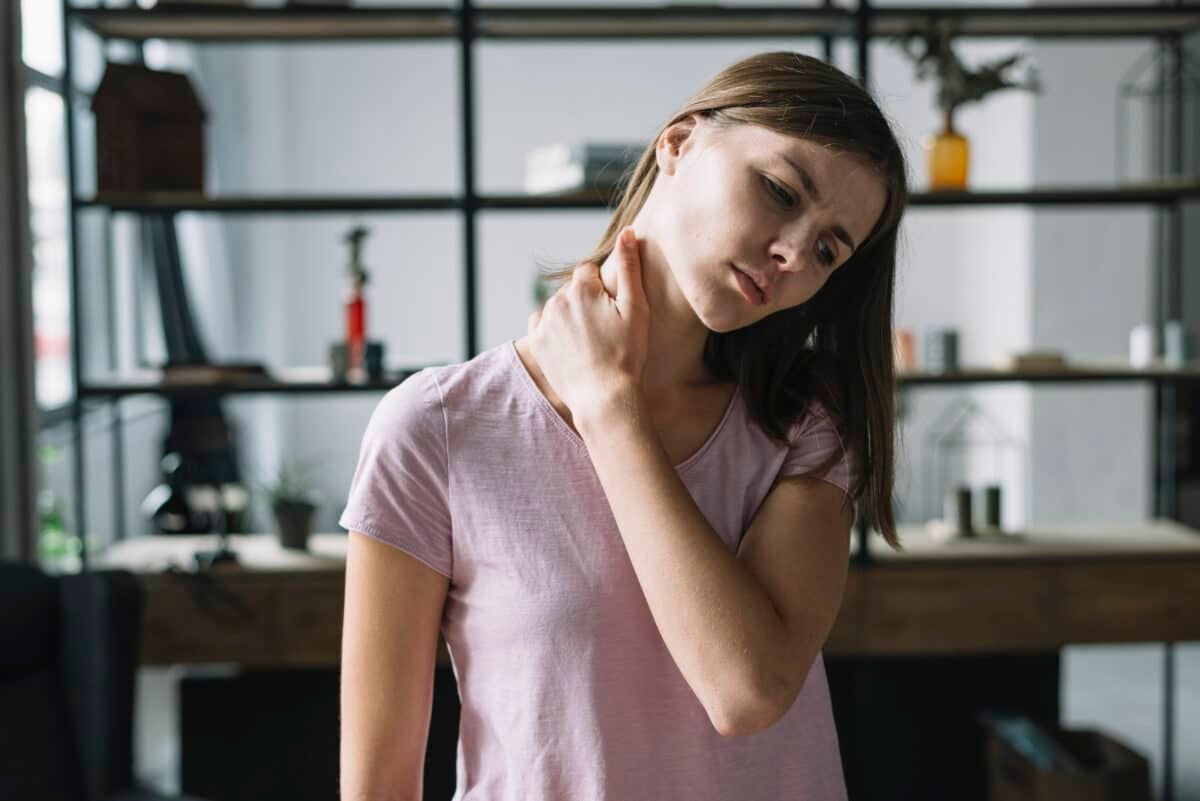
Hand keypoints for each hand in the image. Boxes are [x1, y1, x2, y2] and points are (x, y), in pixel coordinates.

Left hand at [527, 226, 649, 421]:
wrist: (604, 397)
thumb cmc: (627, 354)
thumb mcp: (636, 308)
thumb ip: (629, 266)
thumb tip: (627, 232)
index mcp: (581, 289)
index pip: (588, 272)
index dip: (603, 289)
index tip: (612, 311)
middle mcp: (557, 301)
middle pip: (572, 289)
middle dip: (585, 301)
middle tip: (604, 329)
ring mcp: (544, 323)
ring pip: (558, 306)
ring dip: (570, 314)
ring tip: (589, 340)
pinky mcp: (537, 343)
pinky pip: (541, 323)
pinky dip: (553, 328)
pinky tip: (571, 343)